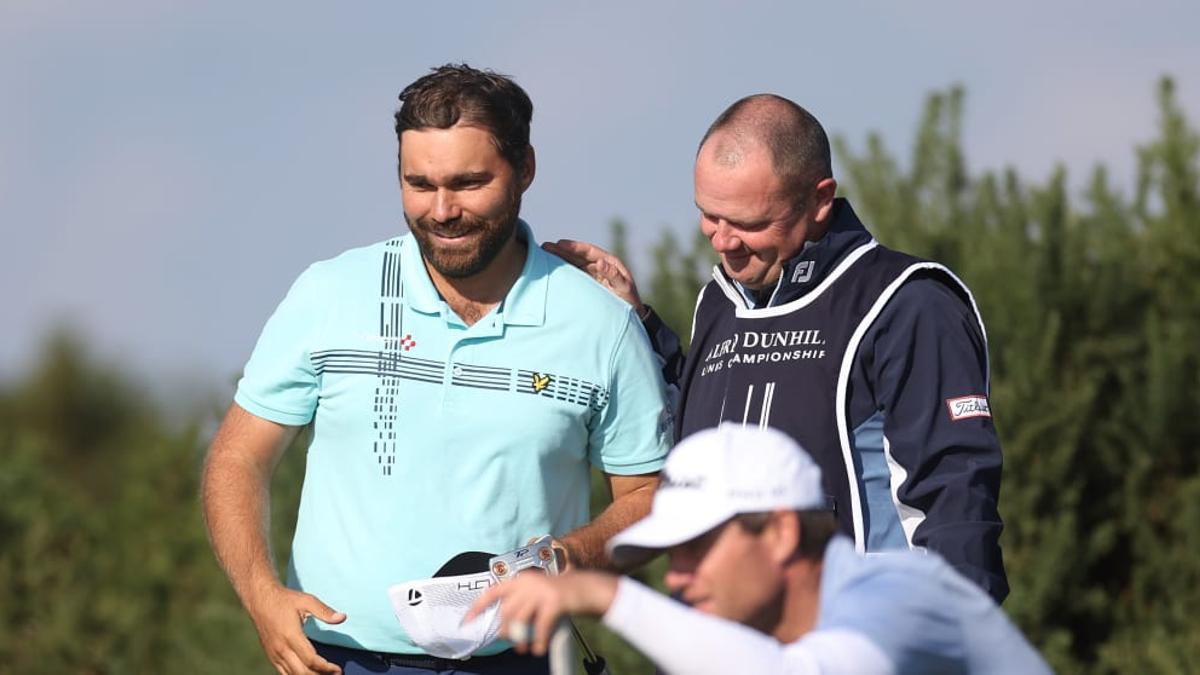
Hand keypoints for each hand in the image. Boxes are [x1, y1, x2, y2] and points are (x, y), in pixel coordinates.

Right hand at [246, 584, 345, 674]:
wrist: (260, 600)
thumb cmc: (285, 599)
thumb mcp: (306, 600)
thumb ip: (324, 611)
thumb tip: (343, 618)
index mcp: (291, 636)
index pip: (311, 660)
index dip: (326, 668)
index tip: (338, 669)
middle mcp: (281, 648)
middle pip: (302, 672)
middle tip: (336, 674)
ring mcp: (274, 654)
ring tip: (324, 674)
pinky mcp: (271, 655)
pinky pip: (283, 673)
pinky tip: (308, 673)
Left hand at [464, 571, 618, 656]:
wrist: (589, 588)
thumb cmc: (561, 596)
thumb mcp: (538, 595)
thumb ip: (521, 604)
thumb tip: (504, 627)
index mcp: (521, 580)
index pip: (493, 592)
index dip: (478, 607)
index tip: (467, 620)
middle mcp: (528, 582)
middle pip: (507, 611)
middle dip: (506, 631)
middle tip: (511, 642)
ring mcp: (541, 590)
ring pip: (521, 620)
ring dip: (521, 638)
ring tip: (524, 649)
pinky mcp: (554, 600)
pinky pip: (540, 626)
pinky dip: (538, 640)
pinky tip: (539, 648)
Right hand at [542, 240, 643, 313]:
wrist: (631, 315)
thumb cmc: (629, 302)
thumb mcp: (624, 289)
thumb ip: (614, 276)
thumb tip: (600, 262)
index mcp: (610, 263)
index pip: (590, 252)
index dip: (574, 247)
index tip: (560, 244)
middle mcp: (599, 266)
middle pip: (578, 255)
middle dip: (562, 251)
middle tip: (544, 246)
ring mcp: (592, 275)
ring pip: (573, 264)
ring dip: (559, 259)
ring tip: (542, 255)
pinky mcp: (587, 284)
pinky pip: (573, 275)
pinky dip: (563, 271)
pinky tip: (550, 269)